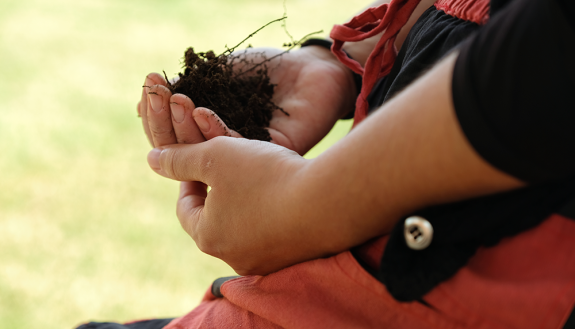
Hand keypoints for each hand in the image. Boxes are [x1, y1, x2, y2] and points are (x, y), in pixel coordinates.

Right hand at [137, 45, 356, 153]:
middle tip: (157, 93)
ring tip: (176, 98)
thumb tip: (140, 109)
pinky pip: (234, 152)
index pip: (172, 136)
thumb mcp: (215, 76)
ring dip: (184, 125)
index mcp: (207, 136)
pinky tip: (202, 111)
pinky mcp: (267, 160)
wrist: (309, 69)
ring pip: (202, 155)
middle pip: (181, 150)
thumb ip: (182, 90)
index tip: (149, 84)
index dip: (156, 113)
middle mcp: (223, 154)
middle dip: (164, 120)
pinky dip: (215, 132)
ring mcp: (244, 160)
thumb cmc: (264, 71)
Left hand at [147, 137, 313, 275]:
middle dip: (218, 188)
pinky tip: (281, 189)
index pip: (185, 206)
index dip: (189, 177)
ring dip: (244, 198)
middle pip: (215, 217)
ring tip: (257, 173)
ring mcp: (265, 261)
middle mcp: (233, 257)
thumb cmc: (266, 176)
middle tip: (230, 164)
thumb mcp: (216, 156)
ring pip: (244, 224)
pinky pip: (271, 231)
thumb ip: (180, 157)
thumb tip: (151, 158)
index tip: (202, 158)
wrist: (328, 202)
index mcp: (208, 236)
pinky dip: (269, 210)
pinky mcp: (292, 257)